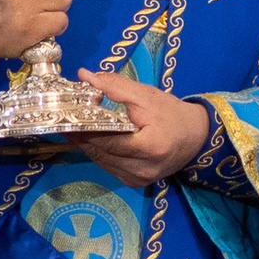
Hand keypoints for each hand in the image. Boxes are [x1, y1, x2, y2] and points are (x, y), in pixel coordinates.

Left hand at [73, 73, 209, 187]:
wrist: (196, 136)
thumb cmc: (172, 114)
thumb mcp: (146, 95)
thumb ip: (115, 86)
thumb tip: (84, 76)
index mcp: (150, 147)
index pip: (108, 140)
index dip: (85, 129)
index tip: (67, 117)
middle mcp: (144, 168)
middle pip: (102, 152)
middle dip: (81, 136)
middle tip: (62, 121)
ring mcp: (139, 179)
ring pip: (102, 162)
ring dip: (87, 145)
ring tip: (72, 128)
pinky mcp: (135, 182)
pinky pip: (109, 167)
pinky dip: (99, 153)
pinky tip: (91, 140)